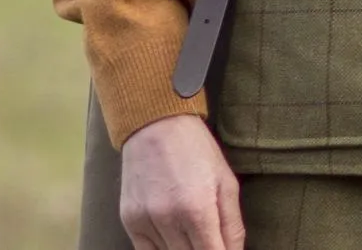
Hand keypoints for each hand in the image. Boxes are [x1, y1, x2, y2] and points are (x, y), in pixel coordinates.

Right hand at [120, 115, 244, 249]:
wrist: (156, 124)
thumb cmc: (197, 150)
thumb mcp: (225, 180)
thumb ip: (232, 224)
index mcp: (198, 208)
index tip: (223, 249)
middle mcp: (169, 219)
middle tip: (209, 238)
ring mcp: (145, 221)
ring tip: (191, 233)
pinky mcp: (129, 221)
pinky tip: (172, 239)